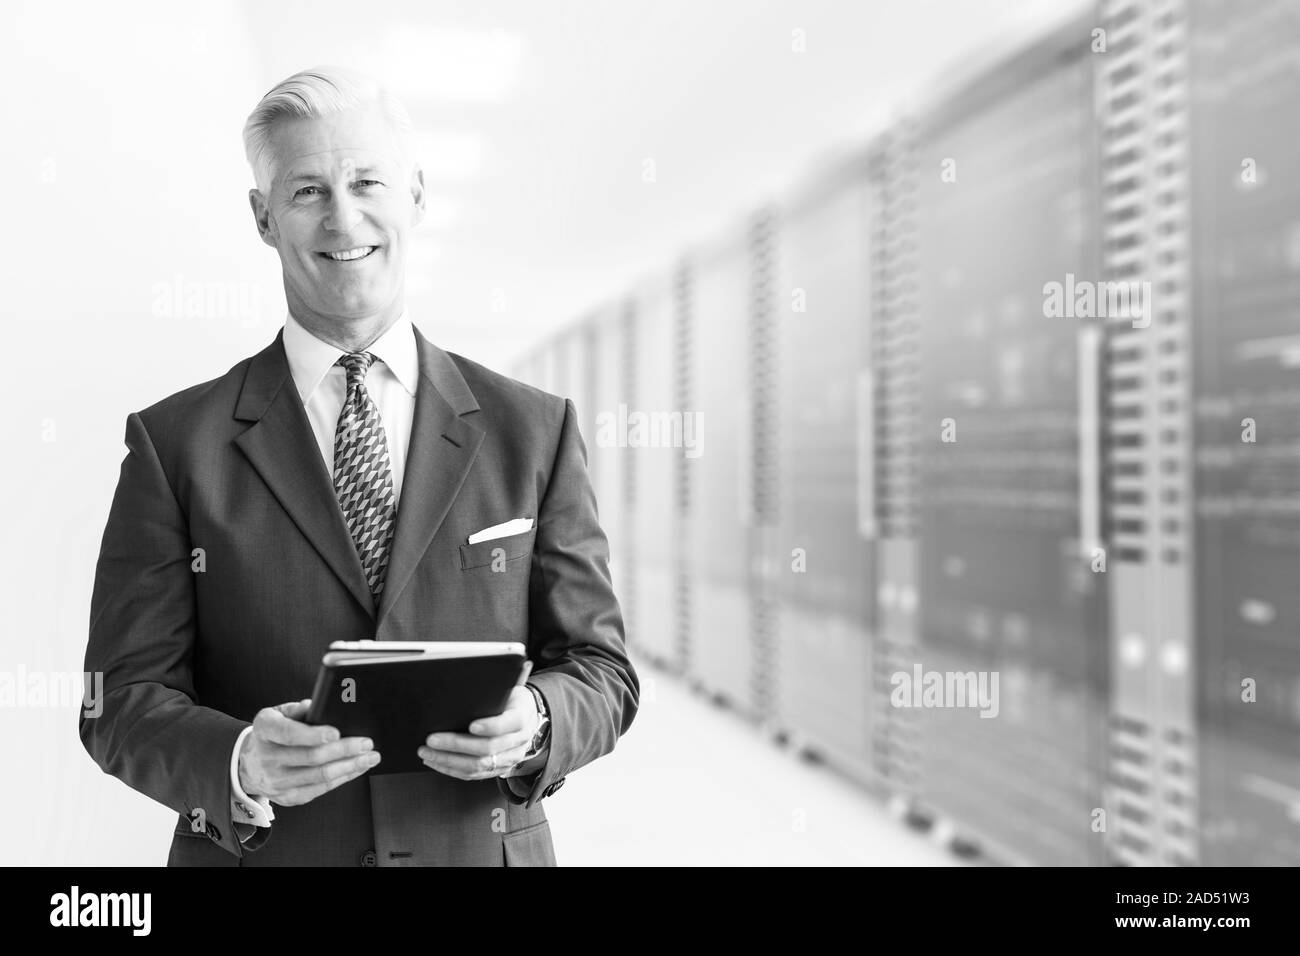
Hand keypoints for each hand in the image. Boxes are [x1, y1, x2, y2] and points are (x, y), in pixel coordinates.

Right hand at [238, 699, 380, 805]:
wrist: (249, 764)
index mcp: (264, 730)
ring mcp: (276, 782)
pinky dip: (343, 778)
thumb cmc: (272, 733)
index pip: (288, 733)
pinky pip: (320, 789)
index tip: (337, 732)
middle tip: (366, 743)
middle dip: (344, 750)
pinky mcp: (288, 797)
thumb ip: (297, 709)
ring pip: (319, 776)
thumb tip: (318, 706)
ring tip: (370, 757)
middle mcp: (267, 758)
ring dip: (350, 767)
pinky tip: (357, 768)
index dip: (313, 734)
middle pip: (311, 757)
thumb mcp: (278, 713)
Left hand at [418, 685, 538, 780]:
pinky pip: (475, 774)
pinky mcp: (499, 769)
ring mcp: (510, 758)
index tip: (470, 725)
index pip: (508, 724)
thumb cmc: (511, 699)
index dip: (490, 726)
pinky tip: (436, 762)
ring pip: (479, 766)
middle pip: (487, 749)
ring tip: (427, 752)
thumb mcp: (508, 688)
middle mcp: (519, 741)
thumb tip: (458, 692)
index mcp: (523, 717)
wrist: (528, 715)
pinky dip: (452, 770)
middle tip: (432, 739)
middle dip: (456, 745)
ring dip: (449, 761)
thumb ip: (491, 692)